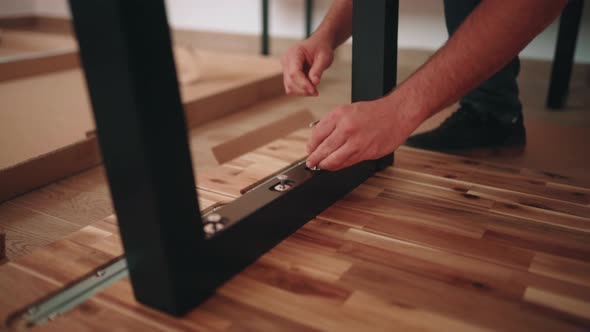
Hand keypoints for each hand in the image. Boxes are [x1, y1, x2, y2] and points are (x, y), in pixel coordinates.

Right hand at [280, 37, 333, 95]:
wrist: (318, 45)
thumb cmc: (321, 49)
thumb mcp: (324, 57)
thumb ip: (318, 70)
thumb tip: (314, 83)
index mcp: (294, 53)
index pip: (294, 72)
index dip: (303, 84)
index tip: (314, 91)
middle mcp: (286, 60)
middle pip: (290, 81)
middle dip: (303, 89)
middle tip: (316, 92)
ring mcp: (285, 68)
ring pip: (289, 87)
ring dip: (302, 92)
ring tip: (314, 89)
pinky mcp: (287, 74)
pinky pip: (291, 87)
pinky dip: (300, 90)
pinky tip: (310, 87)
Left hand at [306, 98, 422, 170]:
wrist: (397, 114)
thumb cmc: (374, 112)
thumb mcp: (348, 110)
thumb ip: (333, 124)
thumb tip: (319, 139)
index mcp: (340, 115)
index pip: (318, 134)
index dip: (311, 145)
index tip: (309, 150)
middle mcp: (347, 128)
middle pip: (324, 149)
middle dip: (315, 158)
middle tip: (310, 162)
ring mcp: (357, 142)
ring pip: (334, 159)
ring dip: (325, 165)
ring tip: (320, 166)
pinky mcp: (366, 153)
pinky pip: (348, 163)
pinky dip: (338, 166)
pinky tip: (334, 166)